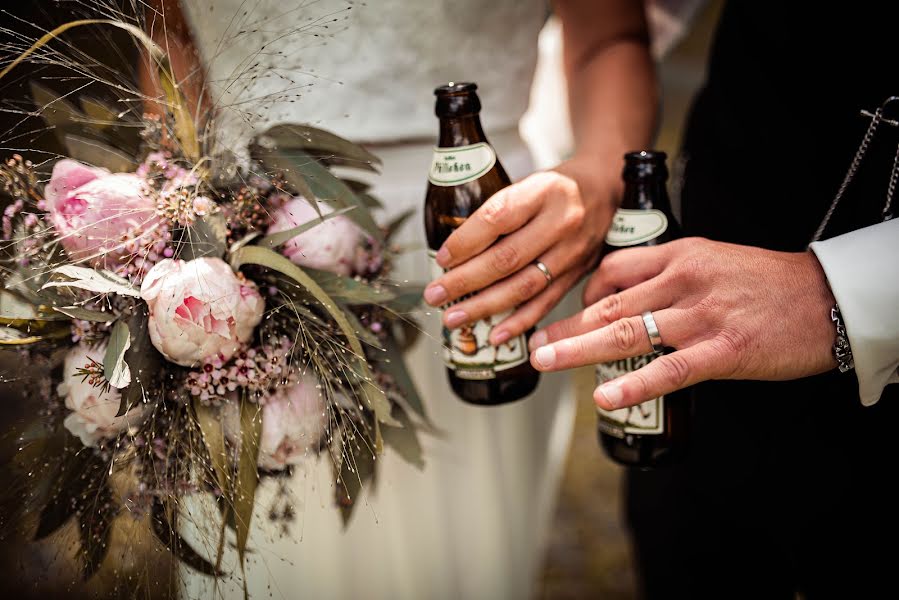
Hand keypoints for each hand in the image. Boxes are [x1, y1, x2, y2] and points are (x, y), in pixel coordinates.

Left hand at [423, 157, 618, 344]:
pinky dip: (518, 322)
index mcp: (544, 190)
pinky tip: (495, 334)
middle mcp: (562, 222)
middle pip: (507, 258)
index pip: (498, 218)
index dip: (466, 241)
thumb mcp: (528, 182)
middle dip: (465, 281)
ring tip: (454, 317)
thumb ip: (498, 212)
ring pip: (524, 286)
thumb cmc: (556, 187)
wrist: (605, 189)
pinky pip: (545, 303)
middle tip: (435, 294)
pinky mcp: (578, 274)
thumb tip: (456, 251)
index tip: (443, 258)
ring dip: (484, 306)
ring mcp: (573, 251)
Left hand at [528, 238, 837, 409]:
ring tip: (544, 361)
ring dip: (578, 348)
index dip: (584, 293)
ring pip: (627, 332)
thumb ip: (671, 276)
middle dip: (564, 325)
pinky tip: (604, 396)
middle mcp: (683, 281)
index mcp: (679, 255)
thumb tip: (631, 300)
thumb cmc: (767, 283)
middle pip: (608, 303)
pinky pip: (670, 369)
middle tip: (530, 343)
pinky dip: (634, 383)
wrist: (825, 297)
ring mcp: (702, 316)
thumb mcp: (713, 261)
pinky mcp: (724, 350)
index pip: (613, 269)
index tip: (571, 313)